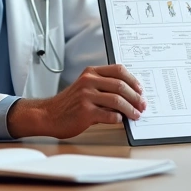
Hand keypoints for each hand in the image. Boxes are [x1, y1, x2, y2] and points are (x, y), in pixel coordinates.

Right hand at [8, 64, 144, 138]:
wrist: (48, 115)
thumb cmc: (69, 103)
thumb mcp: (85, 86)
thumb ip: (103, 86)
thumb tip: (129, 95)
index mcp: (91, 72)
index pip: (119, 70)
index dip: (133, 80)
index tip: (140, 90)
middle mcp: (89, 81)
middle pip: (121, 86)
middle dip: (135, 97)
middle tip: (142, 105)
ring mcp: (86, 96)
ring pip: (117, 100)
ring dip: (131, 109)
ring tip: (136, 115)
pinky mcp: (85, 112)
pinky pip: (109, 115)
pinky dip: (118, 118)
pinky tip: (120, 120)